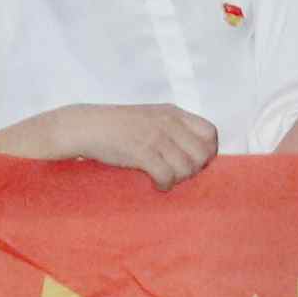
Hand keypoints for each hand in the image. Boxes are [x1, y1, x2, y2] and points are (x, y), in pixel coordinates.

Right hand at [51, 103, 220, 185]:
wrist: (86, 127)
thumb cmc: (118, 126)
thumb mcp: (151, 117)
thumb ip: (173, 128)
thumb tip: (197, 152)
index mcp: (173, 112)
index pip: (211, 133)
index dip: (208, 152)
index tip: (195, 162)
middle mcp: (168, 122)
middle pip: (202, 154)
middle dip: (194, 169)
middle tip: (177, 173)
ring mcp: (155, 136)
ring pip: (187, 168)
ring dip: (178, 179)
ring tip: (164, 178)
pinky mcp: (142, 152)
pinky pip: (167, 175)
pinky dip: (164, 184)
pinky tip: (155, 184)